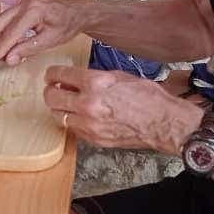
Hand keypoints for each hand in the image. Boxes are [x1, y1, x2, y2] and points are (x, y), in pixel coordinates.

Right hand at [0, 0, 89, 64]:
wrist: (77, 12)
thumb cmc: (68, 24)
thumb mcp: (50, 40)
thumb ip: (28, 49)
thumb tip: (10, 58)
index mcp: (33, 10)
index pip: (11, 32)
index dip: (2, 47)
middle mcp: (24, 3)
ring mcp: (22, 1)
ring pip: (1, 19)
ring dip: (0, 37)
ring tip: (5, 52)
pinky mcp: (21, 4)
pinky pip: (7, 18)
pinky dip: (6, 31)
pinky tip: (11, 43)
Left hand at [42, 66, 201, 156]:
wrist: (163, 122)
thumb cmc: (147, 97)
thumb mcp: (119, 76)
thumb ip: (94, 78)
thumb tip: (75, 80)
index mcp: (96, 83)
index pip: (60, 75)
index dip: (52, 74)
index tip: (51, 75)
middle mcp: (88, 103)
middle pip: (52, 98)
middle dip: (50, 92)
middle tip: (54, 89)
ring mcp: (90, 124)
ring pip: (58, 116)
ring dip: (59, 109)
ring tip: (67, 104)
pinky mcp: (94, 139)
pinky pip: (73, 129)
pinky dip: (73, 122)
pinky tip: (81, 116)